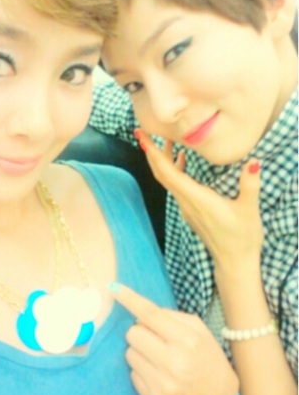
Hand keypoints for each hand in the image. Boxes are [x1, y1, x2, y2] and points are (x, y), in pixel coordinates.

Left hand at [111, 283, 238, 394]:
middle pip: (133, 334)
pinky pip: (132, 374)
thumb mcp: (197, 328)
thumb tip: (138, 313)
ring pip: (129, 354)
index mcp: (186, 340)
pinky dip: (142, 370)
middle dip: (140, 331)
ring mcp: (163, 384)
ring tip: (159, 357)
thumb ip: (169, 316)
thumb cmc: (206, 355)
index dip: (129, 300)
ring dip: (140, 351)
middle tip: (154, 337)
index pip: (149, 315)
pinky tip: (159, 374)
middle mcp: (174, 363)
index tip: (114, 288)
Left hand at [136, 130, 263, 275]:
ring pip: (168, 180)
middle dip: (151, 152)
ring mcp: (186, 207)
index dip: (154, 154)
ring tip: (165, 139)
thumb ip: (250, 185)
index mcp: (197, 198)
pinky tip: (182, 159)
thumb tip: (253, 162)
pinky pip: (176, 186)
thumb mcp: (249, 210)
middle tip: (144, 131)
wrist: (234, 263)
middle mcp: (186, 202)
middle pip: (162, 174)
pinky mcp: (190, 210)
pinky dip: (174, 170)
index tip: (142, 138)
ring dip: (163, 160)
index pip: (168, 173)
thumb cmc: (242, 237)